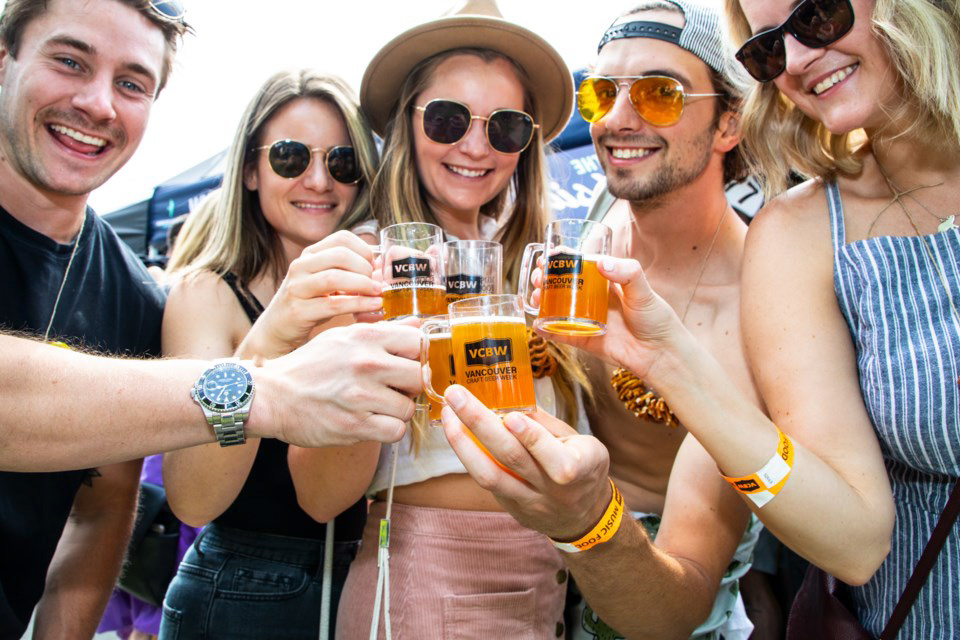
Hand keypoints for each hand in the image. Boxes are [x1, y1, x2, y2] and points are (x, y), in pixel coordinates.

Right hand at [249, 231, 382, 355]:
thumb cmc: (311, 304)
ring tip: (379, 293)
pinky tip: (374, 306)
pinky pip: (333, 304)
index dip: (364, 250)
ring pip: (334, 278)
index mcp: (310, 254)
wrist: (278, 329)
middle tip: (378, 283)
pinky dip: (358, 304)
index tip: (375, 266)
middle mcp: (301, 266)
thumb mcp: (328, 282)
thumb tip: (382, 268)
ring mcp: (297, 287)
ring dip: (363, 284)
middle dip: (365, 268)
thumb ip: (349, 272)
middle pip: (340, 255)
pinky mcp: (298, 310)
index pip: (342, 238)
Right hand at [254, 320, 421, 446]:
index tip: (406, 365)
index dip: (416, 356)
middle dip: (410, 386)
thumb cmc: (309, 366)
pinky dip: (387, 430)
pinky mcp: (354, 425)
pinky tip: (372, 422)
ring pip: (408, 407)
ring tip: (378, 407)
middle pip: (419, 376)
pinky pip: (395, 431)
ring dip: (396, 411)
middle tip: (394, 389)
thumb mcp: (342, 337)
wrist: (273, 397)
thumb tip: (417, 326)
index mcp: (365, 336)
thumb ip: (381, 332)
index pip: (418, 342)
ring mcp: (361, 395)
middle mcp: (366, 363)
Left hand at [440, 384, 611, 540]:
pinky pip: (487, 483)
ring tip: (448, 415)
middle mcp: (555, 489)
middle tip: (456, 395)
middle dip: (480, 424)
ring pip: (491, 476)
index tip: (510, 417)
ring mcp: (532, 503)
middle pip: (513, 459)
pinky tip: (456, 434)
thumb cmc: (583, 466)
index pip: (559, 459)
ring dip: (463, 443)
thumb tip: (510, 400)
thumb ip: (545, 424)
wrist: (584, 515)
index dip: (533, 439)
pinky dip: (469, 457)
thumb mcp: (578, 441)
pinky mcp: (513, 509)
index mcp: (584, 466)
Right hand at [533, 256, 681, 378]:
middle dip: (545, 279)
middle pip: (562, 285)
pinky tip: (537, 324)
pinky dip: (546, 329)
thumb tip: (601, 263)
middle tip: (538, 278)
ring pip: (557, 308)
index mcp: (605, 282)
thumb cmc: (656, 318)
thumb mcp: (643, 289)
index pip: (578, 265)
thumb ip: (626, 272)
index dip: (561, 260)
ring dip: (542, 301)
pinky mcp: (584, 340)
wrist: (659, 353)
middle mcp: (592, 299)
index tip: (548, 256)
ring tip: (535, 297)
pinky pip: (561, 334)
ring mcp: (586, 319)